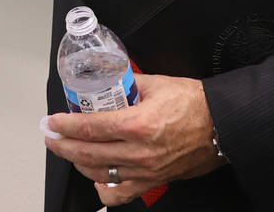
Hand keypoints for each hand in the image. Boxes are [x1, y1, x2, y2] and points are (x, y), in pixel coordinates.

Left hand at [44, 74, 226, 206]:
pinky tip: (95, 179)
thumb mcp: (157, 83)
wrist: (224, 125)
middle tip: (50, 136)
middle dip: (62, 145)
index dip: (65, 125)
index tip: (52, 122)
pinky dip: (104, 188)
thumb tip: (107, 81)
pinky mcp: (155, 180)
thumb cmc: (196, 103)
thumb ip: (127, 83)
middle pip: (88, 152)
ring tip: (68, 151)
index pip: (90, 127)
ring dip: (78, 162)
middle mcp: (139, 151)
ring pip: (100, 173)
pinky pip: (122, 193)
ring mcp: (146, 170)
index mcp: (138, 124)